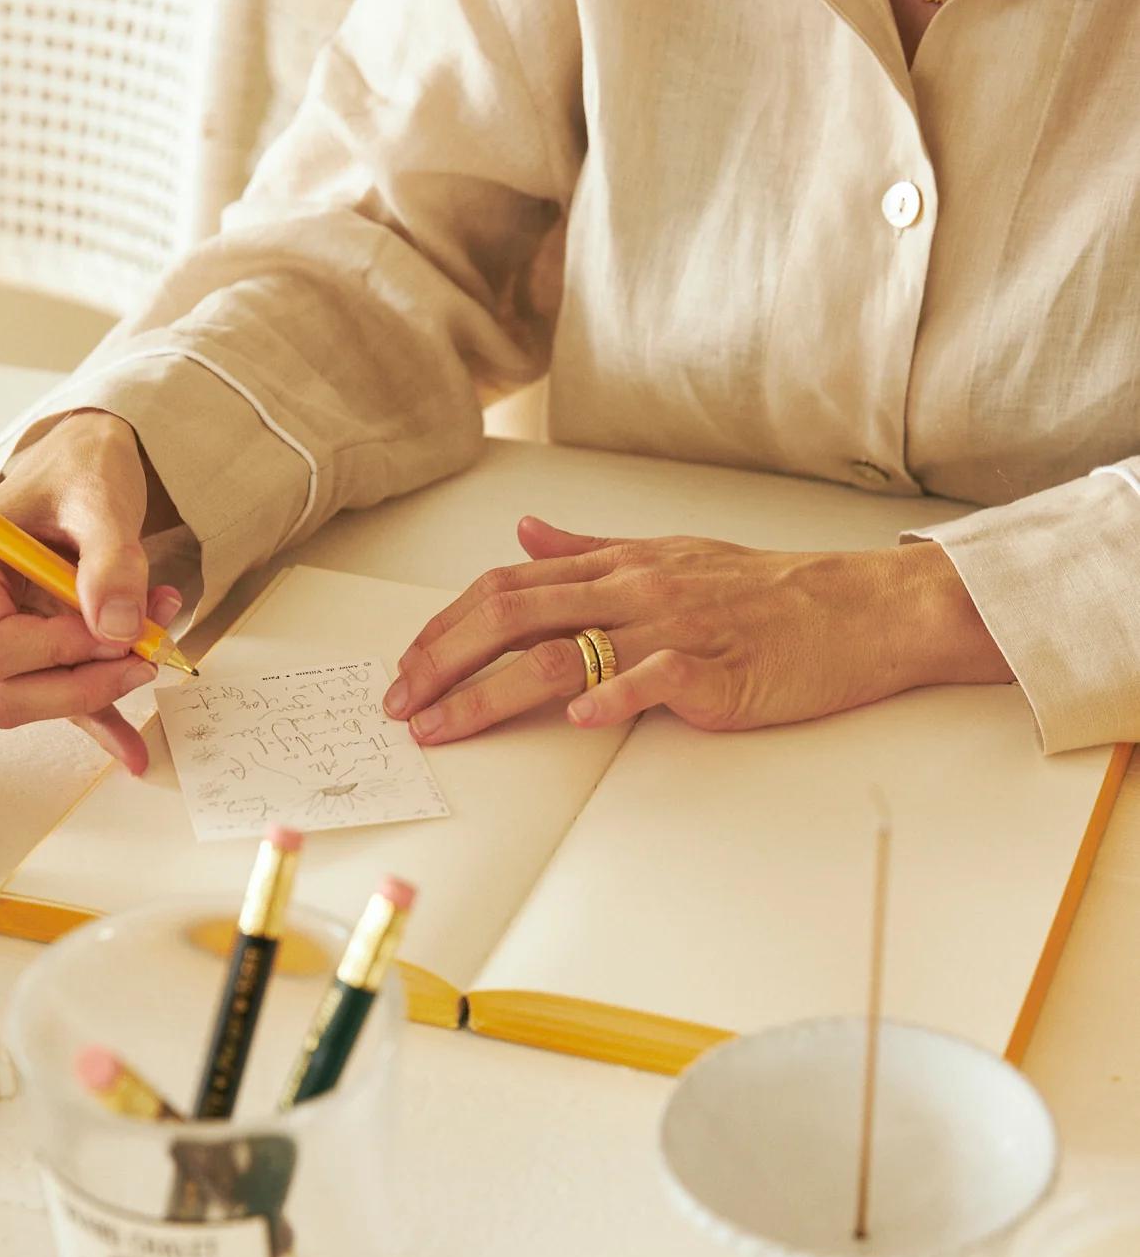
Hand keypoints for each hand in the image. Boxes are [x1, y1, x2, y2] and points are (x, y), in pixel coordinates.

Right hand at [0, 411, 180, 774]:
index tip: (119, 631)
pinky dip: (98, 725)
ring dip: (100, 688)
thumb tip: (119, 629)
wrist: (88, 470)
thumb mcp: (101, 497)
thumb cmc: (79, 471)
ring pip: (27, 705)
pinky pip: (55, 707)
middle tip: (147, 651)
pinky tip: (134, 749)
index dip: (59, 650)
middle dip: (82, 682)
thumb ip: (111, 559)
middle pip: (1, 690)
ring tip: (157, 643)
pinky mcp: (27, 659)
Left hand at [383, 516, 1011, 742]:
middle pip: (513, 615)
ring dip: (489, 693)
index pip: (507, 586)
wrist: (856, 608)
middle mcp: (632, 590)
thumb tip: (524, 531)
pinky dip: (610, 697)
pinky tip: (575, 721)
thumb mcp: (666, 555)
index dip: (445, 625)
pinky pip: (654, 677)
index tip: (406, 666)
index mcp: (618, 566)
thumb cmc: (766, 592)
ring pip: (561, 651)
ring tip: (443, 725)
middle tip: (399, 703)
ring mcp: (671, 628)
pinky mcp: (715, 669)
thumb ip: (589, 549)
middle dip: (442, 659)